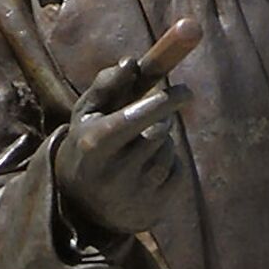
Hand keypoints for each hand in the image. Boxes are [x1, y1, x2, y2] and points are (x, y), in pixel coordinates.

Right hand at [51, 58, 189, 236]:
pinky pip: (178, 171)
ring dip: (163, 140)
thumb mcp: (87, 114)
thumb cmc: (87, 144)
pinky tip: (149, 168)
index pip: (136, 118)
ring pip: (168, 150)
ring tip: (141, 146)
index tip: (186, 90)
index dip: (164, 101)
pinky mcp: (154, 207)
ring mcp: (135, 193)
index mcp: (93, 144)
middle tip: (161, 111)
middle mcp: (113, 172)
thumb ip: (106, 84)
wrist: (82, 207)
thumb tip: (131, 62)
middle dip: (163, 116)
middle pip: (158, 132)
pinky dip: (171, 162)